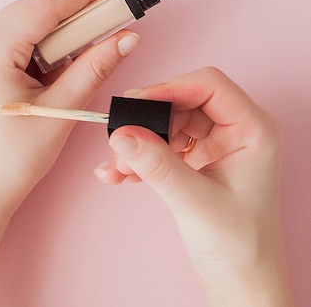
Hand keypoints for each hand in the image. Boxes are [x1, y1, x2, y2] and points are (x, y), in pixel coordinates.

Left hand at [0, 0, 140, 213]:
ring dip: (60, 27)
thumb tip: (126, 38)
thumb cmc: (10, 159)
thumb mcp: (61, 109)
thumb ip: (95, 66)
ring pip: (27, 17)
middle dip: (77, 11)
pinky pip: (16, 33)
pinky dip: (43, 39)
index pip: (47, 4)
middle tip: (112, 21)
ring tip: (87, 48)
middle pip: (37, 6)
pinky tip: (60, 60)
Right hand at [94, 67, 294, 305]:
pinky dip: (142, 156)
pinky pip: (164, 143)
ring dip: (140, 141)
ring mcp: (216, 143)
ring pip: (169, 122)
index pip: (208, 86)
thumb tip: (123, 133)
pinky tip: (122, 174)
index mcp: (252, 130)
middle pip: (182, 102)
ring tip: (117, 167)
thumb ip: (157, 165)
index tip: (136, 103)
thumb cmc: (240, 247)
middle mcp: (236, 130)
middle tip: (119, 141)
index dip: (170, 89)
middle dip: (148, 122)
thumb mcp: (196, 203)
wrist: (240, 283)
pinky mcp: (199, 158)